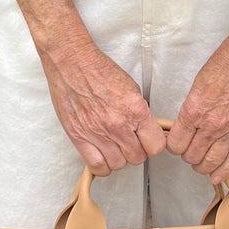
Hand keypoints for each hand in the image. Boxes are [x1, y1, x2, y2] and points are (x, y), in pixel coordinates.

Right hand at [43, 40, 166, 175]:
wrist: (72, 63)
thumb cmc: (99, 71)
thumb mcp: (131, 88)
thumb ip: (139, 113)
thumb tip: (146, 130)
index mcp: (135, 110)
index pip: (156, 146)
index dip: (153, 145)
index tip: (149, 141)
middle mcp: (117, 124)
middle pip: (137, 158)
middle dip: (136, 151)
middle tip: (130, 141)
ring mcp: (98, 133)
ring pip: (118, 164)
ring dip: (119, 158)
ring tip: (114, 146)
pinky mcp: (79, 137)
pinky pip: (97, 166)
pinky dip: (102, 165)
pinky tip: (102, 155)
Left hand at [166, 26, 228, 186]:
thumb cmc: (228, 62)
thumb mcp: (198, 83)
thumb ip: (192, 107)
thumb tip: (186, 124)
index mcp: (195, 109)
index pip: (176, 143)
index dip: (173, 145)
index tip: (175, 143)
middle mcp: (212, 124)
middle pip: (191, 155)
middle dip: (187, 154)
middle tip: (188, 149)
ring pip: (210, 162)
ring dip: (202, 165)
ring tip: (200, 162)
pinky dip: (223, 171)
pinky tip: (216, 177)